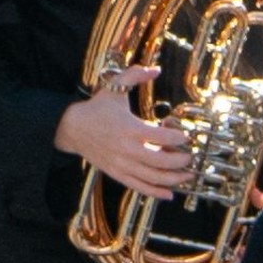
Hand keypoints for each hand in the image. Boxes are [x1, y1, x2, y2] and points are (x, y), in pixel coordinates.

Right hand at [56, 68, 190, 198]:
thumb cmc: (97, 107)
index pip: (161, 138)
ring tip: (187, 175)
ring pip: (153, 178)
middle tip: (190, 158)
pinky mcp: (117, 174)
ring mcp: (122, 164)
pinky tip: (169, 194)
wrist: (73, 127)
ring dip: (174, 179)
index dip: (178, 139)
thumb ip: (136, 75)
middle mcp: (127, 149)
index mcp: (130, 128)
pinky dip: (156, 193)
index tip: (185, 137)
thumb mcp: (115, 87)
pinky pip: (139, 187)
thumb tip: (157, 69)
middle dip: (180, 161)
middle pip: (161, 161)